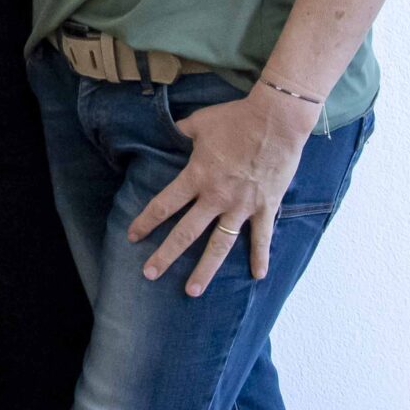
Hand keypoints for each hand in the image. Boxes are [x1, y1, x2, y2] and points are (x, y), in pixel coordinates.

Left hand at [128, 89, 309, 297]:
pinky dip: (260, 257)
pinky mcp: (266, 206)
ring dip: (205, 270)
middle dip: (165, 255)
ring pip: (219, 245)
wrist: (277, 119)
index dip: (146, 221)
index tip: (132, 236)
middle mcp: (216, 197)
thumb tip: (171, 131)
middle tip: (149, 274)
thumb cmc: (236, 118)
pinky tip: (257, 276)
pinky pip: (262, 237)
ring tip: (192, 291)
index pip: (164, 205)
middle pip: (186, 233)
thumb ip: (182, 131)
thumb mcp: (201, 122)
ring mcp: (242, 206)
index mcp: (197, 177)